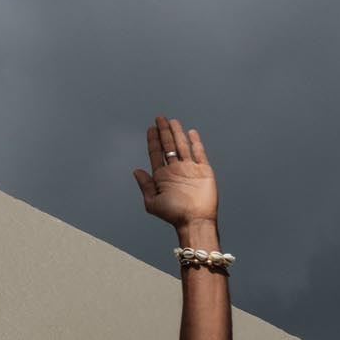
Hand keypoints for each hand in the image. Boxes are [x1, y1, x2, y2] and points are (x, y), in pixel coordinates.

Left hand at [132, 116, 218, 235]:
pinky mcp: (204, 170)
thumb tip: (136, 171)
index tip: (150, 128)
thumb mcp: (152, 202)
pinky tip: (191, 132)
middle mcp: (175, 170)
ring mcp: (190, 169)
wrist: (195, 221)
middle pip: (168, 146)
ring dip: (177, 133)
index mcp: (162, 176)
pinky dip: (196, 142)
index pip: (156, 153)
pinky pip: (199, 153)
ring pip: (183, 146)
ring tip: (172, 121)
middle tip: (159, 118)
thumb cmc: (173, 215)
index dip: (153, 140)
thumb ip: (145, 186)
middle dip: (164, 132)